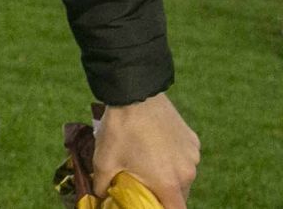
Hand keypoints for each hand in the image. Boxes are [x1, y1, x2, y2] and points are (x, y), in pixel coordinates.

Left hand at [92, 93, 198, 208]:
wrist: (135, 94)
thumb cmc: (120, 130)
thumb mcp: (103, 161)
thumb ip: (102, 185)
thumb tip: (99, 195)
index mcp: (168, 183)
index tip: (150, 204)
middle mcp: (187, 172)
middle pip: (180, 195)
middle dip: (164, 194)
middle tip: (144, 184)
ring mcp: (192, 155)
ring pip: (184, 175)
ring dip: (170, 174)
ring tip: (148, 161)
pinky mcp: (193, 140)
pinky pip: (185, 157)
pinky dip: (174, 157)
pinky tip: (156, 144)